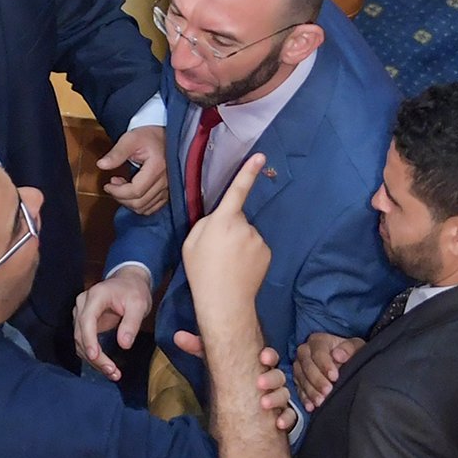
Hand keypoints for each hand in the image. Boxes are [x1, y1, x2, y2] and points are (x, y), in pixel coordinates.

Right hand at [72, 268, 154, 381]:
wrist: (128, 282)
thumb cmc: (134, 291)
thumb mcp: (139, 304)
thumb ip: (131, 323)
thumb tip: (124, 345)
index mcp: (95, 296)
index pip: (86, 320)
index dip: (89, 339)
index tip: (95, 356)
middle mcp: (82, 305)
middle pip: (81, 334)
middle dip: (95, 356)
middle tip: (112, 372)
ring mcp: (81, 314)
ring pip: (80, 342)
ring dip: (94, 360)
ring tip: (113, 373)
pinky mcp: (84, 324)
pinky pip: (85, 343)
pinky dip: (94, 357)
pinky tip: (107, 367)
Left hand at [100, 126, 167, 214]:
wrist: (164, 137)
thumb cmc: (147, 136)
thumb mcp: (130, 139)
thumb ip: (116, 153)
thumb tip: (101, 165)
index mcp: (157, 167)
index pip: (136, 191)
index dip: (118, 192)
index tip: (108, 184)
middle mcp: (166, 181)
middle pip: (139, 203)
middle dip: (121, 197)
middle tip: (113, 185)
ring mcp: (168, 188)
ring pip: (144, 208)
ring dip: (128, 202)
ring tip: (122, 188)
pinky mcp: (168, 192)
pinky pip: (152, 208)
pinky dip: (139, 205)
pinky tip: (132, 194)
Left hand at [176, 332, 298, 432]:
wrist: (240, 408)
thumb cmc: (232, 379)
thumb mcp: (216, 363)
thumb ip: (199, 349)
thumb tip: (177, 335)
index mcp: (260, 365)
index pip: (270, 356)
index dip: (269, 355)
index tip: (262, 356)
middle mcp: (271, 380)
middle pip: (278, 375)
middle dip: (271, 378)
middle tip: (258, 383)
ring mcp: (277, 397)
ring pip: (284, 395)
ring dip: (277, 398)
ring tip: (264, 404)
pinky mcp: (280, 414)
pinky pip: (289, 416)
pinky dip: (287, 419)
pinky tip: (278, 424)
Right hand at [181, 153, 272, 325]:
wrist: (224, 301)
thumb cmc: (202, 271)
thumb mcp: (191, 243)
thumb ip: (205, 223)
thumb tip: (219, 218)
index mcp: (223, 220)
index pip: (237, 190)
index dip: (247, 171)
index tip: (260, 156)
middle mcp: (244, 226)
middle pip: (236, 219)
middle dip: (228, 228)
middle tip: (216, 252)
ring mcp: (258, 239)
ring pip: (246, 233)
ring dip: (239, 243)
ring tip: (227, 263)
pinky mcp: (267, 252)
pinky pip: (255, 246)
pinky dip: (249, 253)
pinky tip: (240, 268)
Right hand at [293, 331, 363, 410]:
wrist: (345, 362)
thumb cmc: (350, 353)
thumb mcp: (356, 347)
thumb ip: (349, 349)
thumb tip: (338, 355)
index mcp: (318, 341)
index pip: (318, 352)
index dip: (325, 365)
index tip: (334, 376)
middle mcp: (305, 352)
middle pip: (307, 365)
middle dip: (317, 380)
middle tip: (327, 391)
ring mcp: (299, 366)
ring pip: (301, 378)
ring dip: (311, 391)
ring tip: (321, 401)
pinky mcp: (298, 380)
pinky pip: (298, 389)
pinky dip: (304, 398)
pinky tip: (310, 406)